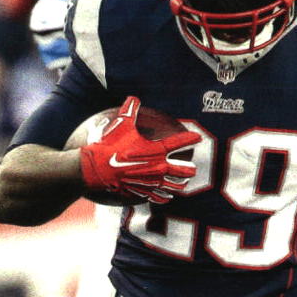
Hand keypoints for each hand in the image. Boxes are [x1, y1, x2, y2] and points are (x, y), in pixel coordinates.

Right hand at [79, 96, 199, 203]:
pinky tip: (167, 198)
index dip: (189, 139)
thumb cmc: (111, 146)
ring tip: (184, 184)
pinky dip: (164, 197)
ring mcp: (152, 182)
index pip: (178, 144)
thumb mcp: (121, 124)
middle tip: (194, 169)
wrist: (99, 168)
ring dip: (180, 185)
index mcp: (156, 150)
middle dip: (189, 170)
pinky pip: (158, 197)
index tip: (197, 137)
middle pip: (182, 171)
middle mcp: (158, 168)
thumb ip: (129, 110)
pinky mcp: (143, 191)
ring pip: (173, 186)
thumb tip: (133, 98)